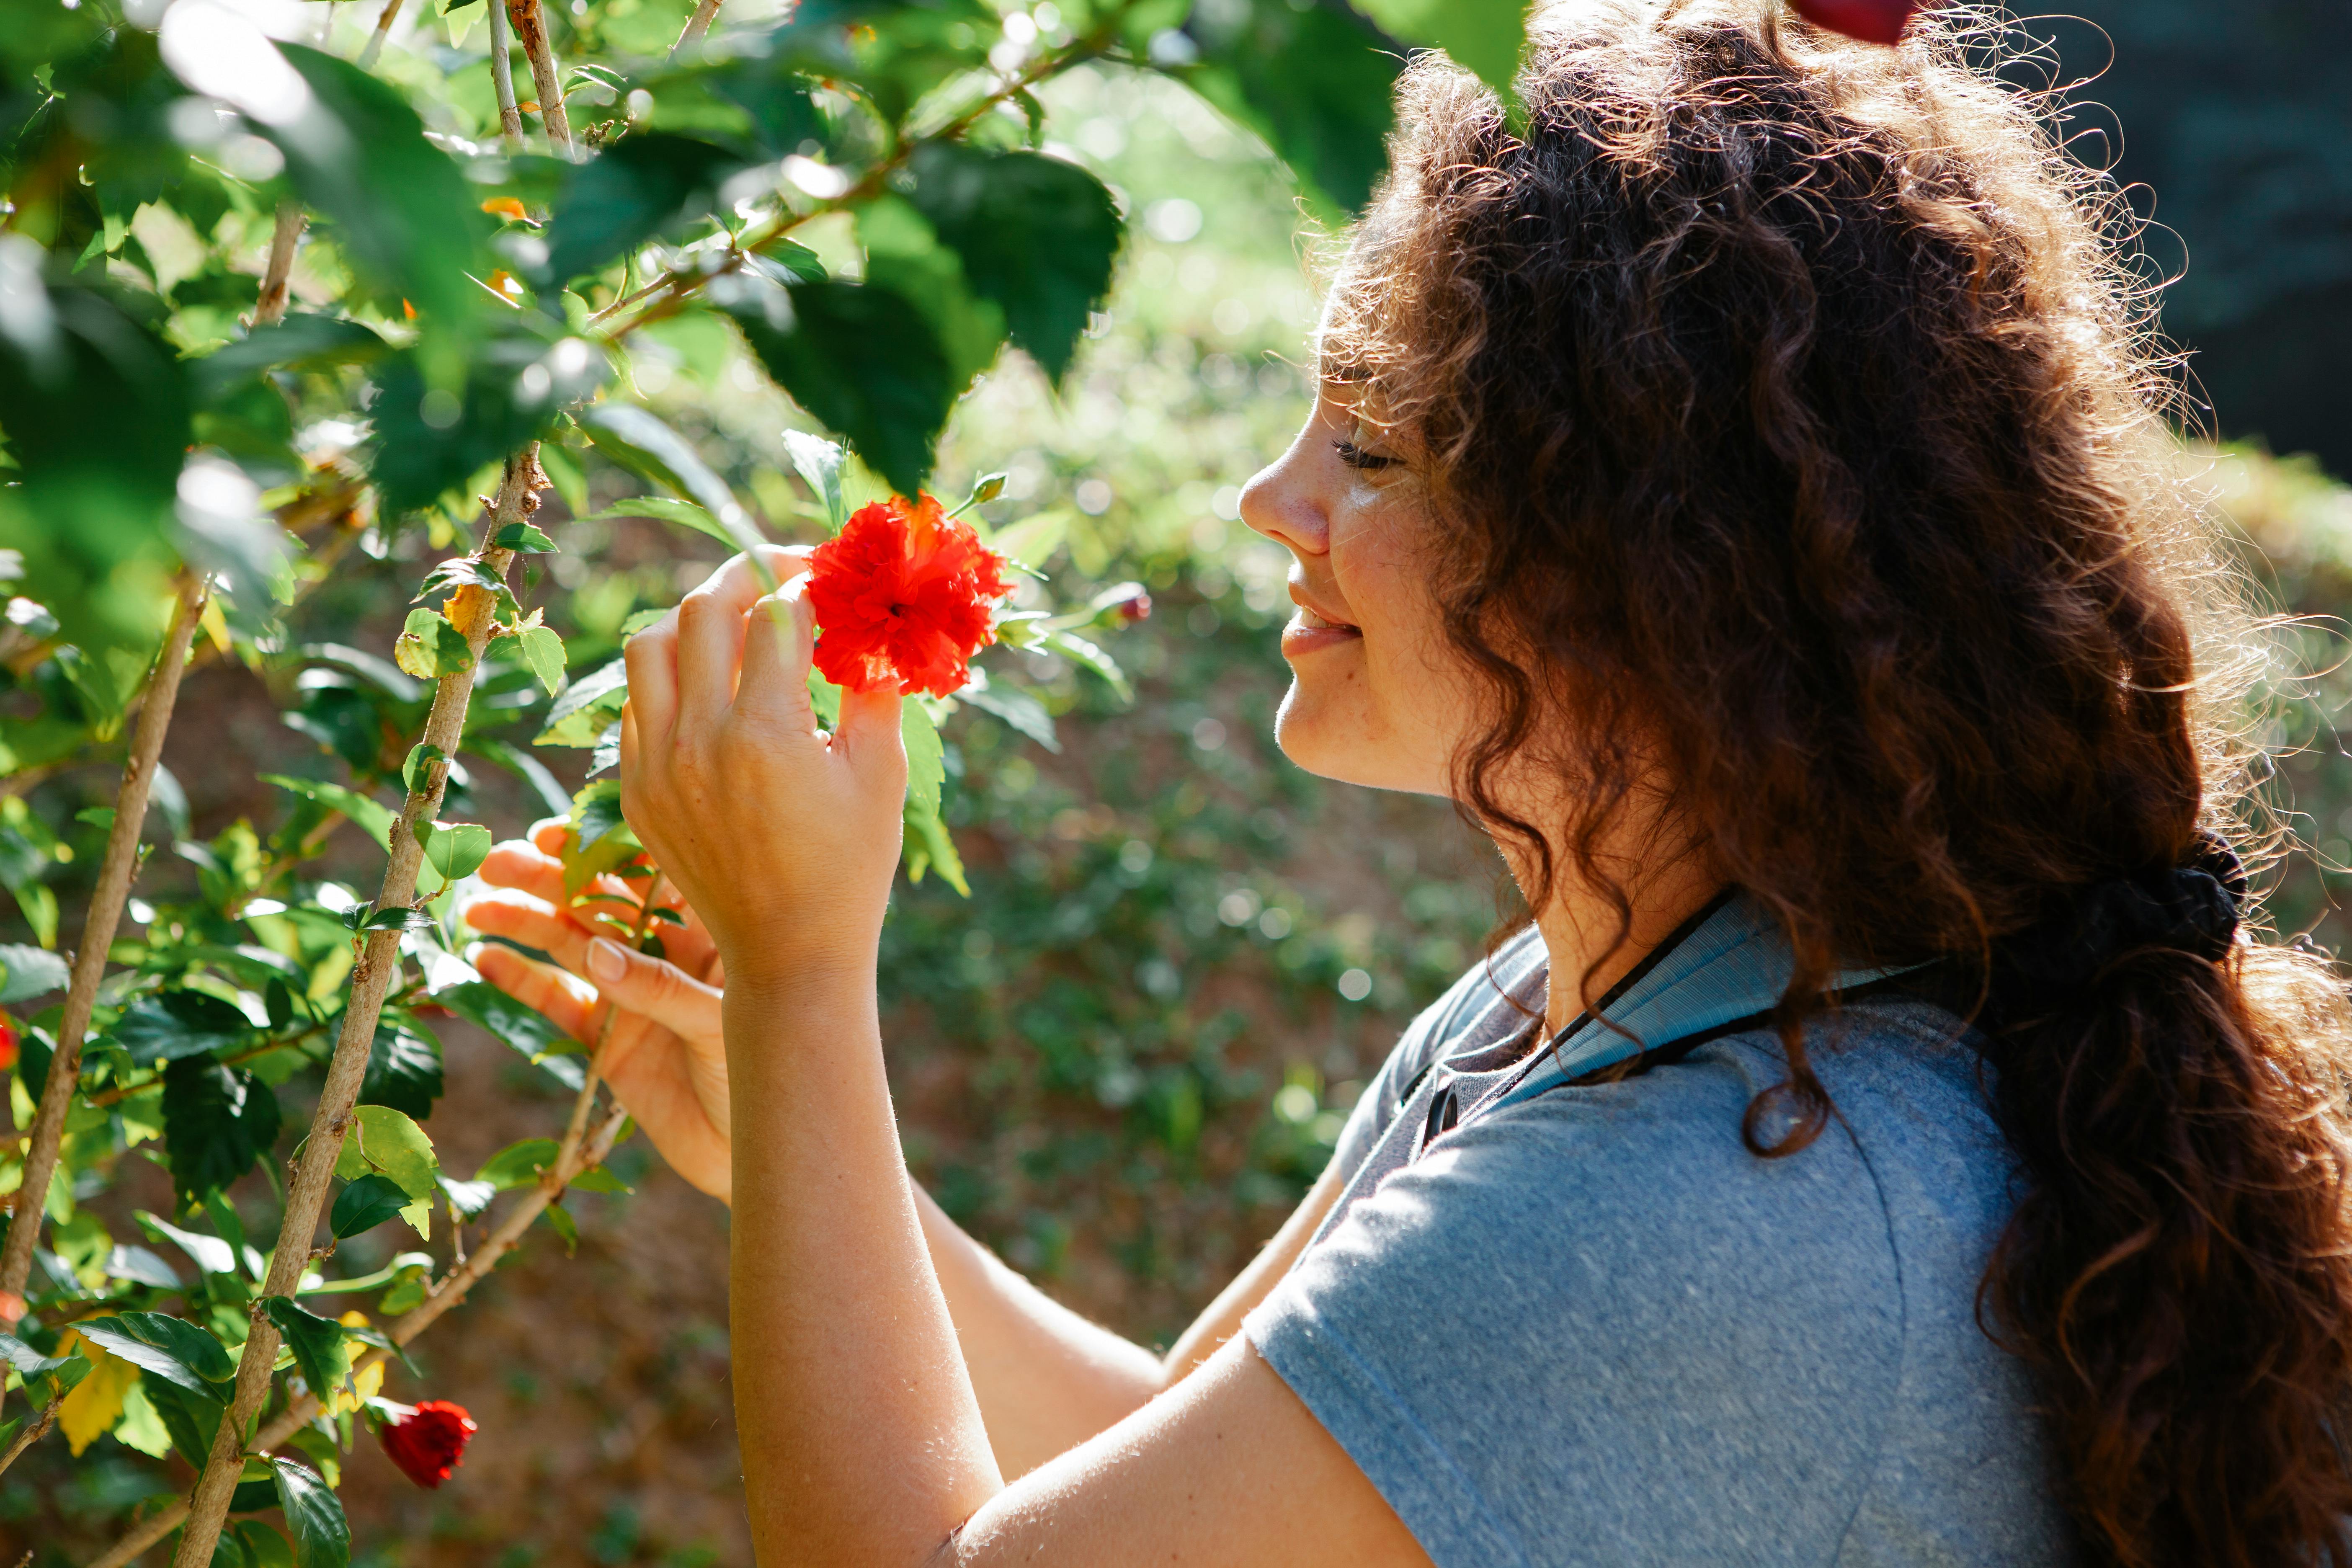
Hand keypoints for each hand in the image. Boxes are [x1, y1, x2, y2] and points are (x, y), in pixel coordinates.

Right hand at [458, 820, 732, 1199]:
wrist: (754, 1151)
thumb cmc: (768, 1072)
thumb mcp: (722, 1023)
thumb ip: (660, 989)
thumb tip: (595, 954)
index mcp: (710, 925)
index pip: (650, 871)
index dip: (599, 850)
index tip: (552, 836)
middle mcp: (667, 948)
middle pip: (600, 899)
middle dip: (548, 877)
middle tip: (497, 862)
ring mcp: (632, 990)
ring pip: (570, 943)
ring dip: (523, 920)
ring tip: (478, 908)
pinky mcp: (606, 1036)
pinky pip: (558, 999)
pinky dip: (521, 979)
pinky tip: (486, 959)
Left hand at [619, 547, 907, 985]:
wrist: (788, 954)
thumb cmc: (849, 866)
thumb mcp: (879, 774)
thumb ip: (872, 691)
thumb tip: (872, 628)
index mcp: (767, 734)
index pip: (775, 613)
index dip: (806, 582)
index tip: (827, 578)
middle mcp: (700, 741)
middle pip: (702, 609)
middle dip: (744, 575)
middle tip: (779, 575)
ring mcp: (657, 766)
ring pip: (648, 645)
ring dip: (691, 619)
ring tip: (731, 622)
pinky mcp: (636, 789)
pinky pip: (635, 703)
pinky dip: (668, 678)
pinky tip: (706, 685)